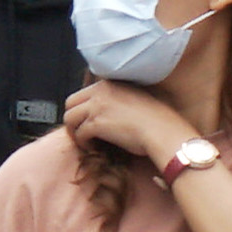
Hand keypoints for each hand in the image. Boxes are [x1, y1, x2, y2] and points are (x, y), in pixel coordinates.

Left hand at [60, 79, 199, 169]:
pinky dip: (83, 143)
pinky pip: (79, 134)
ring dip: (76, 132)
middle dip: (73, 120)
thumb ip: (116, 100)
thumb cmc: (156, 119)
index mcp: (108, 84)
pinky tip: (93, 148)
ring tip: (87, 142)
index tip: (87, 122)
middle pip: (70, 104)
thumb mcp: (133, 100)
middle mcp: (100, 91)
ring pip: (70, 119)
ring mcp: (97, 107)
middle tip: (81, 133)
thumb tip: (105, 113)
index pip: (81, 94)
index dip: (81, 110)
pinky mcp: (96, 124)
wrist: (162, 131)